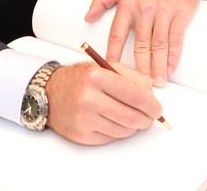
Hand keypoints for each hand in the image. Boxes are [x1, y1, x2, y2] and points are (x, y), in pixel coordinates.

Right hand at [44, 61, 161, 144]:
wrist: (48, 94)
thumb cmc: (77, 79)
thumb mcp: (102, 68)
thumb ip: (129, 77)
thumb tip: (150, 93)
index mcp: (96, 77)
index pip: (135, 95)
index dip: (151, 105)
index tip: (157, 109)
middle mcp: (89, 98)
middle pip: (132, 117)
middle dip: (146, 119)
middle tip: (149, 118)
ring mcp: (85, 119)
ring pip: (124, 130)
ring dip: (132, 127)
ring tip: (130, 118)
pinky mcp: (82, 135)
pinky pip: (111, 138)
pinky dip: (117, 132)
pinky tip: (112, 122)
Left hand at [84, 0, 206, 85]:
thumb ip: (101, 1)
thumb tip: (86, 18)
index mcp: (127, 4)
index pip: (117, 34)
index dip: (113, 54)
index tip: (111, 72)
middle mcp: (144, 9)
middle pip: (140, 44)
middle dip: (139, 68)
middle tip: (138, 88)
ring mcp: (163, 12)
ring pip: (158, 45)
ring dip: (157, 67)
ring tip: (156, 84)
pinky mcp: (180, 14)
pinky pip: (175, 39)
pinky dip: (173, 56)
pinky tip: (170, 69)